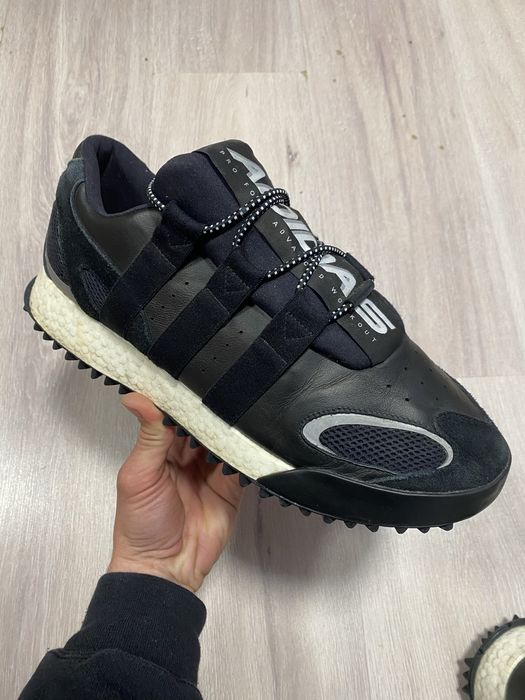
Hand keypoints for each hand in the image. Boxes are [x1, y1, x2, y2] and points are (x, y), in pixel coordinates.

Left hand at [108, 393, 242, 591]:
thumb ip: (148, 436)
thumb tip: (138, 397)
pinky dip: (246, 451)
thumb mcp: (139, 475)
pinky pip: (241, 462)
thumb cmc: (140, 525)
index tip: (196, 375)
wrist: (165, 569)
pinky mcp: (230, 488)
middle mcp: (186, 456)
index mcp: (160, 448)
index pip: (175, 414)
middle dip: (213, 409)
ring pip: (224, 438)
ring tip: (241, 405)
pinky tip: (250, 437)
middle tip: (226, 386)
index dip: (184, 397)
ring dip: (231, 427)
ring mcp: (210, 471)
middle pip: (203, 423)